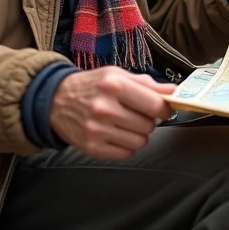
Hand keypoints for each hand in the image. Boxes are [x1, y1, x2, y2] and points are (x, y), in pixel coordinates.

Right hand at [49, 67, 175, 159]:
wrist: (55, 101)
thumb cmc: (91, 86)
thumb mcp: (117, 75)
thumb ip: (147, 84)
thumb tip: (174, 92)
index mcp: (114, 85)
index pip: (155, 105)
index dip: (164, 109)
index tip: (163, 109)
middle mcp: (105, 108)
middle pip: (149, 125)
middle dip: (148, 120)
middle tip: (135, 114)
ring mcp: (97, 130)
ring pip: (140, 142)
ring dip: (137, 134)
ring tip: (124, 124)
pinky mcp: (92, 148)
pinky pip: (126, 154)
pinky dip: (126, 146)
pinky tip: (115, 134)